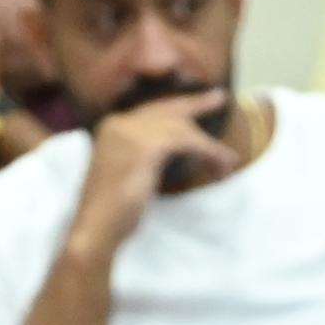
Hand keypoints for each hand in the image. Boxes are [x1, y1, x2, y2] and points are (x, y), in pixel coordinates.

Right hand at [67, 95, 238, 258]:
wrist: (96, 227)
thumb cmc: (110, 212)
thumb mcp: (125, 174)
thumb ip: (140, 157)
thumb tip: (168, 154)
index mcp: (111, 127)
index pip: (150, 110)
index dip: (177, 110)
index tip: (197, 107)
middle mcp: (120, 123)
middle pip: (166, 108)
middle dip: (196, 104)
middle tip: (220, 97)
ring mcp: (132, 132)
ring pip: (182, 128)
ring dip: (209, 146)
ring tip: (228, 158)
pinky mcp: (147, 147)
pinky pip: (187, 142)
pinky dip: (208, 152)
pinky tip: (221, 164)